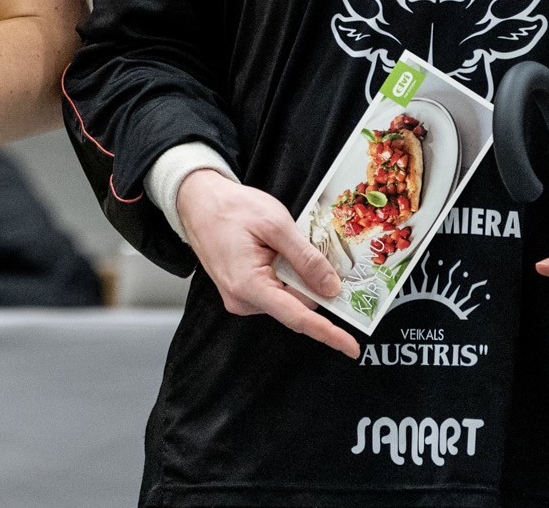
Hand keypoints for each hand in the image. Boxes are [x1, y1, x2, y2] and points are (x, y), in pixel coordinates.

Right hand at [176, 170, 361, 358]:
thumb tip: (331, 288)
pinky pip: (275, 290)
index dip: (328, 332)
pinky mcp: (242, 290)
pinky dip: (286, 274)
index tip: (351, 347)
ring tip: (286, 243)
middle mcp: (243, 300)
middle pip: (297, 305)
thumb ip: (306, 258)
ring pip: (287, 297)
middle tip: (320, 250)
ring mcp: (240, 297)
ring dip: (298, 276)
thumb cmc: (231, 208)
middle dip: (314, 283)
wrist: (198, 201)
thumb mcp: (275, 225)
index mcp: (249, 286)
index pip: (297, 317)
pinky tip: (278, 251)